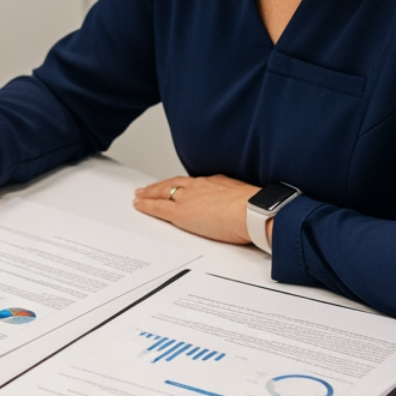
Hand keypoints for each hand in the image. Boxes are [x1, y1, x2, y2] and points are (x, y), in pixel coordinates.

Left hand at [132, 174, 259, 245]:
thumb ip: (237, 200)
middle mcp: (199, 187)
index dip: (180, 185)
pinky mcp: (181, 213)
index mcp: (215, 182)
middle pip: (173, 184)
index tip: (174, 186)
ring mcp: (188, 198)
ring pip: (162, 193)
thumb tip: (242, 207)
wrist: (254, 211)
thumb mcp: (246, 197)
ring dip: (149, 193)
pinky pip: (158, 208)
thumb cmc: (256, 208)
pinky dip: (147, 205)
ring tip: (139, 195)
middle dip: (159, 186)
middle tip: (147, 188)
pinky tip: (139, 205)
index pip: (191, 183)